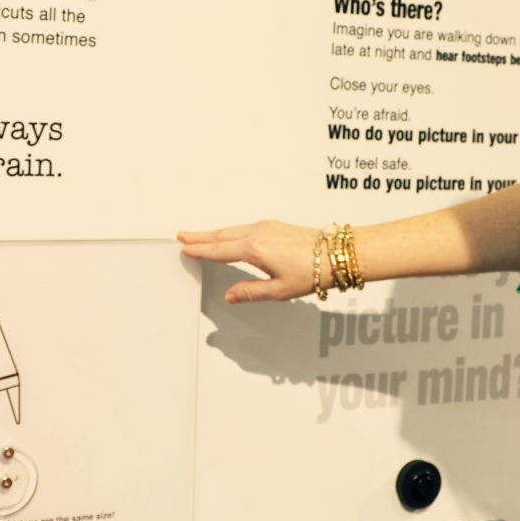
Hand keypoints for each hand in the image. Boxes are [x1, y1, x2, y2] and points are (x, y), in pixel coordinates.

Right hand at [178, 221, 320, 302]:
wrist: (337, 253)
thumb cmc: (314, 270)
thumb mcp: (279, 290)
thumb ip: (250, 292)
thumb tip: (230, 295)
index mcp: (255, 249)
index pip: (219, 251)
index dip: (200, 250)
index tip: (185, 249)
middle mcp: (258, 233)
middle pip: (221, 235)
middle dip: (200, 237)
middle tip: (182, 236)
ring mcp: (266, 226)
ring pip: (231, 229)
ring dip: (214, 233)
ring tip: (198, 236)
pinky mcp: (274, 225)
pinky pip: (243, 227)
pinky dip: (229, 231)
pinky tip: (227, 236)